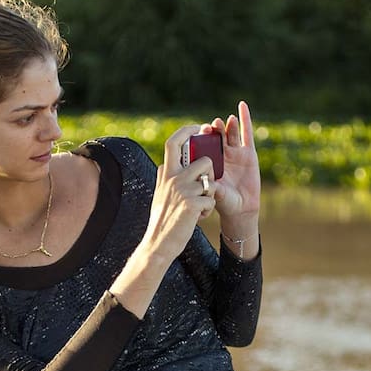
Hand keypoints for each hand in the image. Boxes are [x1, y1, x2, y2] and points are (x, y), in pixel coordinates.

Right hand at [143, 126, 220, 259]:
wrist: (159, 243)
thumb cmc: (161, 220)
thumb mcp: (158, 195)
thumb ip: (163, 179)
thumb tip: (162, 166)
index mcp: (166, 174)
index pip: (173, 143)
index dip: (187, 131)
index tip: (197, 127)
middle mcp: (174, 179)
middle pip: (204, 160)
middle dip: (211, 173)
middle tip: (206, 186)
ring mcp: (183, 191)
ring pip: (211, 181)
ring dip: (210, 194)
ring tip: (199, 206)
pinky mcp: (192, 204)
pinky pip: (211, 200)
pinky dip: (207, 211)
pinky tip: (197, 218)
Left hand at [207, 101, 260, 249]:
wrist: (241, 210)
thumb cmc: (224, 203)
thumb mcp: (213, 192)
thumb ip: (209, 185)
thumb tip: (201, 180)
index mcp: (208, 162)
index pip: (203, 144)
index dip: (199, 137)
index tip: (196, 131)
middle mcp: (221, 155)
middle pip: (216, 137)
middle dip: (212, 130)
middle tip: (209, 127)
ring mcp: (235, 153)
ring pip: (230, 134)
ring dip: (226, 125)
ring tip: (222, 122)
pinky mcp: (249, 152)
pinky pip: (247, 133)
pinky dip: (245, 119)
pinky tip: (242, 106)